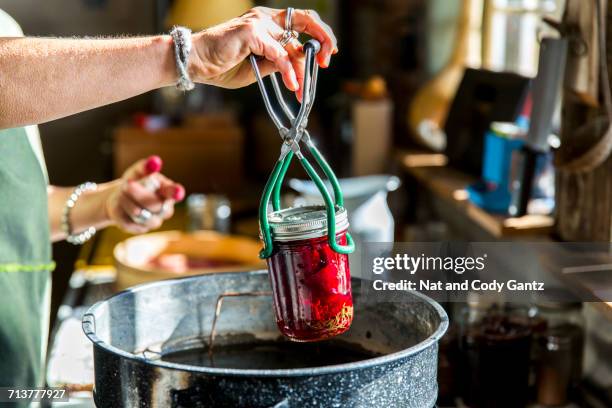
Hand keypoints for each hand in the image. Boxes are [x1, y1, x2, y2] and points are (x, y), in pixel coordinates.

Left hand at [105, 155, 184, 233]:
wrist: (120, 197)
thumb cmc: (135, 182)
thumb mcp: (137, 172)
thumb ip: (145, 167)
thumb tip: (154, 162)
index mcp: (168, 192)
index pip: (174, 193)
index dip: (176, 193)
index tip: (177, 192)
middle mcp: (165, 209)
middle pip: (155, 204)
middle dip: (139, 194)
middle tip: (127, 184)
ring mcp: (153, 221)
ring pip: (140, 214)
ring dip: (127, 202)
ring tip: (121, 192)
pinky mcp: (140, 229)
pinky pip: (129, 222)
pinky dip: (121, 211)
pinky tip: (120, 204)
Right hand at [190, 7, 336, 99]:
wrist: (197, 64)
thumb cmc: (223, 65)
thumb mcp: (259, 67)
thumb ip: (277, 63)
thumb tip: (297, 68)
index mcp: (268, 22)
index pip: (302, 23)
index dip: (319, 36)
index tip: (326, 56)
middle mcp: (266, 17)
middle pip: (306, 20)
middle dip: (323, 39)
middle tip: (326, 61)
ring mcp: (259, 22)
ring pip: (293, 44)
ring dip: (301, 69)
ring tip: (302, 89)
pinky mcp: (252, 32)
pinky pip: (279, 54)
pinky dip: (288, 70)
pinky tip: (292, 84)